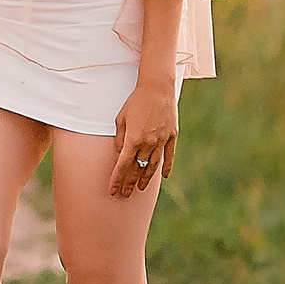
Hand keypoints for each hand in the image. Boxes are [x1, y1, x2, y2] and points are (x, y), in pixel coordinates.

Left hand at [109, 78, 177, 196]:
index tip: (113, 190)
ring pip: (153, 165)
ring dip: (145, 178)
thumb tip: (120, 155)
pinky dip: (166, 167)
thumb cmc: (135, 101)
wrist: (157, 89)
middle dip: (130, 183)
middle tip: (124, 194)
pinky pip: (169, 156)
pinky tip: (164, 177)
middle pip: (137, 169)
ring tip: (140, 189)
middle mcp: (147, 143)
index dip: (117, 179)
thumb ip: (119, 138)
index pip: (123, 165)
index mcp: (133, 139)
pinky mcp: (172, 136)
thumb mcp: (121, 118)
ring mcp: (161, 141)